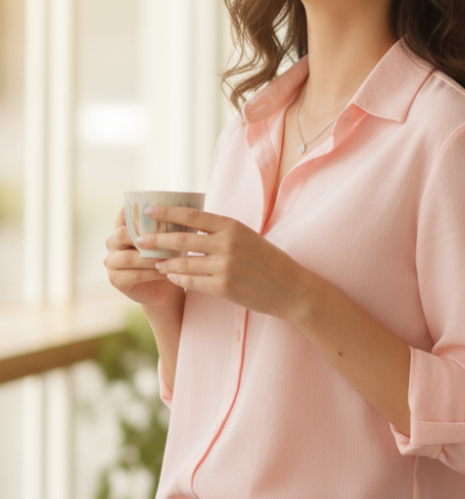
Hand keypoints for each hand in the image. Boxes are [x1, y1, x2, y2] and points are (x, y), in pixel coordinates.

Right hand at [104, 207, 185, 309]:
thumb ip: (167, 226)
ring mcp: (111, 261)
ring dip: (151, 258)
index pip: (123, 213)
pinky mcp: (115, 279)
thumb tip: (184, 207)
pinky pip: (133, 274)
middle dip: (145, 237)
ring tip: (170, 259)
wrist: (165, 289)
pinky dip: (152, 273)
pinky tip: (166, 272)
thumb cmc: (168, 259)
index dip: (136, 210)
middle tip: (167, 239)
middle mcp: (112, 242)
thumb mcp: (168, 240)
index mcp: (123, 228)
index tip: (156, 209)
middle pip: (122, 233)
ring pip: (128, 257)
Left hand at [133, 205, 309, 319]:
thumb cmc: (268, 260)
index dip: (167, 212)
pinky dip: (178, 278)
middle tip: (139, 239)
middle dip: (157, 239)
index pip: (192, 215)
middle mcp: (227, 244)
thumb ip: (221, 230)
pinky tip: (170, 276)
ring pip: (184, 263)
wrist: (290, 288)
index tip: (148, 210)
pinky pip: (192, 282)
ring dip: (165, 262)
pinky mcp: (224, 287)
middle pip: (182, 239)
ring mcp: (225, 266)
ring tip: (152, 260)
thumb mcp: (247, 236)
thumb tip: (190, 224)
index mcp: (232, 226)